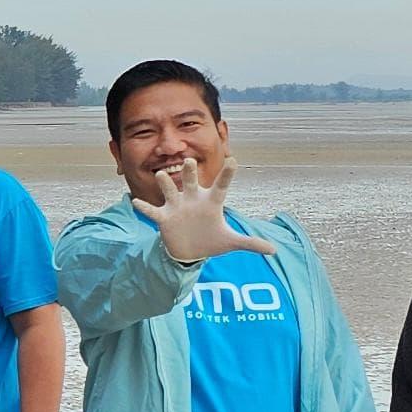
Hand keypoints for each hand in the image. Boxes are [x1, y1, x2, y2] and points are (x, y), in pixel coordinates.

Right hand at [152, 156, 275, 264]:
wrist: (189, 251)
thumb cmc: (210, 240)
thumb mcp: (230, 242)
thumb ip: (250, 243)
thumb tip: (274, 250)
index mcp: (211, 202)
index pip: (221, 186)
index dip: (227, 174)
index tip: (234, 160)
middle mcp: (192, 200)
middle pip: (190, 181)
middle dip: (188, 172)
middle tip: (188, 161)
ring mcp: (177, 207)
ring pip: (169, 190)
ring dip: (165, 184)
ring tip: (161, 175)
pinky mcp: (164, 218)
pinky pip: (153, 211)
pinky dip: (145, 208)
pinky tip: (136, 202)